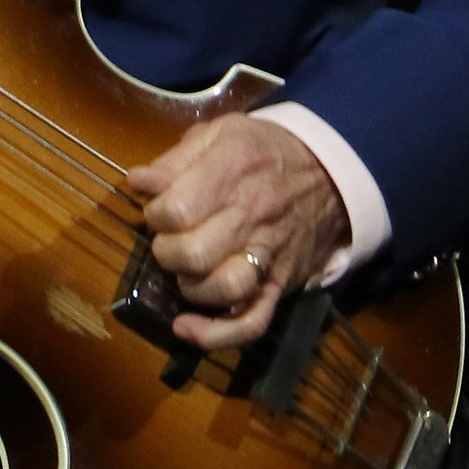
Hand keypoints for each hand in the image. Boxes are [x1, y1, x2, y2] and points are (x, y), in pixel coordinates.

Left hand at [126, 114, 350, 349]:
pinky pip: (252, 322)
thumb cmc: (263, 150)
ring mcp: (270, 254)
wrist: (330, 171)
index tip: (159, 210)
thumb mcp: (219, 134)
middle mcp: (253, 215)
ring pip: (223, 288)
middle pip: (194, 253)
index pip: (177, 210)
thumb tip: (138, 182)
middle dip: (166, 252)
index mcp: (233, 170)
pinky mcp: (281, 284)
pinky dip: (217, 335)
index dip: (155, 215)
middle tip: (170, 240)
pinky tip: (187, 328)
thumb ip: (175, 160)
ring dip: (189, 287)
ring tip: (185, 271)